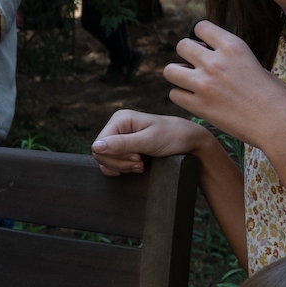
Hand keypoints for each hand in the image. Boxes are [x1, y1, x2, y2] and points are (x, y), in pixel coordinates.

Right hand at [91, 110, 212, 174]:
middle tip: (140, 163)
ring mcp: (120, 136)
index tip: (137, 159)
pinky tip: (137, 166)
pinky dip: (123, 168)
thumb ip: (122, 144)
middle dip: (120, 163)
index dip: (115, 157)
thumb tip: (96, 147)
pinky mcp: (125, 146)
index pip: (99, 144)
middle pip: (100, 153)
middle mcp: (117, 126)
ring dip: (123, 167)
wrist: (189, 141)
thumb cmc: (173, 137)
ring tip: (141, 165)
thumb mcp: (149, 141)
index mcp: (120, 119)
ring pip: (106, 159)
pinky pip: (112, 162)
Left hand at [164, 21, 285, 149]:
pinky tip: (195, 101)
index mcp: (233, 46)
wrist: (279, 124)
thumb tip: (218, 59)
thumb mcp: (256, 65)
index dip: (202, 37)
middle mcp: (215, 61)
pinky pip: (174, 95)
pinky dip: (182, 97)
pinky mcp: (199, 106)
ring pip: (170, 70)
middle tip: (198, 68)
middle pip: (181, 46)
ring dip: (179, 76)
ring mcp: (204, 84)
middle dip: (187, 55)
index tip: (207, 48)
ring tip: (191, 83)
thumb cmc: (276, 97)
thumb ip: (233, 59)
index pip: (201, 26)